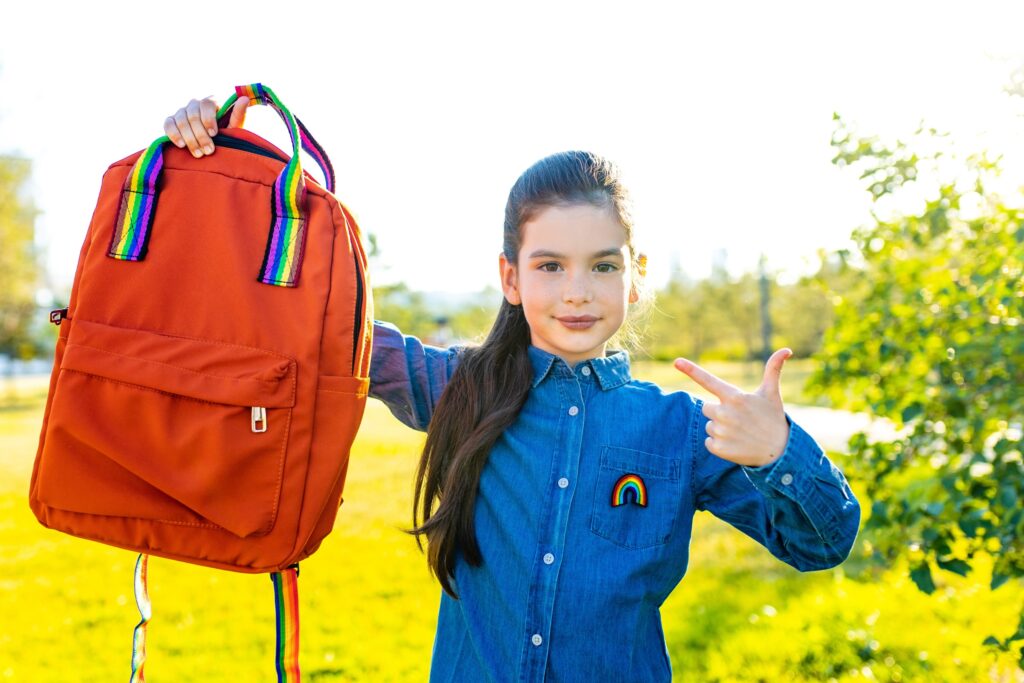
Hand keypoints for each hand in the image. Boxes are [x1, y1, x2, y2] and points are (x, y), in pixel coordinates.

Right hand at [162, 95, 250, 158]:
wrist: (212, 145)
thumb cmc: (226, 134)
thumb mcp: (235, 127)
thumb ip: (238, 114)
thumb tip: (245, 98)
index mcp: (211, 102)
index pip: (206, 104)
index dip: (209, 119)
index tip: (214, 134)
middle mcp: (194, 104)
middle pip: (193, 115)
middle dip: (201, 135)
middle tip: (208, 151)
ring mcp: (181, 112)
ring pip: (181, 121)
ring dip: (190, 139)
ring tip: (198, 154)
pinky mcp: (171, 121)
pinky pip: (168, 124)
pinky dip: (174, 134)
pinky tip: (181, 145)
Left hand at [674, 349, 792, 467]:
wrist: (779, 451)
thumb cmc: (773, 418)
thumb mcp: (771, 393)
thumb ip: (773, 370)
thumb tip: (787, 350)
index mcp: (734, 397)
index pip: (708, 381)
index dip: (692, 370)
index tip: (676, 361)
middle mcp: (725, 413)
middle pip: (706, 407)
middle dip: (719, 411)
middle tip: (739, 418)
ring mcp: (721, 431)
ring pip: (709, 425)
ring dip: (721, 428)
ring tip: (740, 432)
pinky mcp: (719, 448)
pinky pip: (709, 442)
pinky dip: (719, 444)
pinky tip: (736, 443)